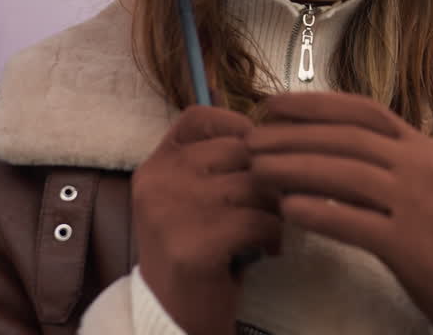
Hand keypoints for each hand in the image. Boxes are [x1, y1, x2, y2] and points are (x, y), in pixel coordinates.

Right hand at [133, 106, 281, 334]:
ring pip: (254, 183)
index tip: (257, 155)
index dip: (237, 127)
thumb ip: (216, 164)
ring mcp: (172, 210)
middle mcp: (158, 180)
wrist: (172, 316)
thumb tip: (276, 132)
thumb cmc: (196, 251)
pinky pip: (258, 220)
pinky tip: (268, 249)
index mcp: (156, 165)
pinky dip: (273, 234)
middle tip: (273, 203)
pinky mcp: (194, 243)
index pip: (199, 117)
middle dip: (268, 174)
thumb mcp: (192, 198)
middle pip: (239, 149)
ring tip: (270, 227)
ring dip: (274, 206)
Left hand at [247, 91, 432, 332]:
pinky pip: (356, 223)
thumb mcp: (415, 178)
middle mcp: (419, 166)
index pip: (362, 110)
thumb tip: (310, 140)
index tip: (271, 104)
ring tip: (257, 169)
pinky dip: (319, 213)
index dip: (314, 103)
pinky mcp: (409, 244)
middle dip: (292, 135)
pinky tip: (287, 209)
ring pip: (347, 176)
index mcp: (418, 144)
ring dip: (295, 168)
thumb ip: (375, 157)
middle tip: (251, 139)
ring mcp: (416, 203)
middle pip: (347, 140)